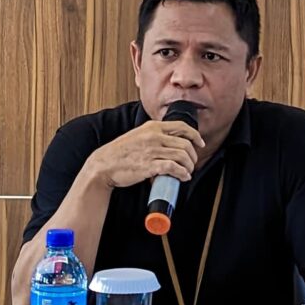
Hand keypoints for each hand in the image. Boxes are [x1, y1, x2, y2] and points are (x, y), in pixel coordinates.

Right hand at [82, 119, 204, 190]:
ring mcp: (152, 151)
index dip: (195, 135)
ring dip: (189, 166)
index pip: (182, 127)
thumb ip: (153, 136)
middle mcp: (154, 137)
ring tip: (187, 172)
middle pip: (185, 144)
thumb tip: (171, 143)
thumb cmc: (120, 153)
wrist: (104, 165)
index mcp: (152, 127)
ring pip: (182, 156)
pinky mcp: (149, 166)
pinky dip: (182, 173)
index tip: (200, 143)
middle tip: (192, 163)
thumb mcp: (138, 135)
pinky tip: (183, 177)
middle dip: (193, 156)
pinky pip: (174, 168)